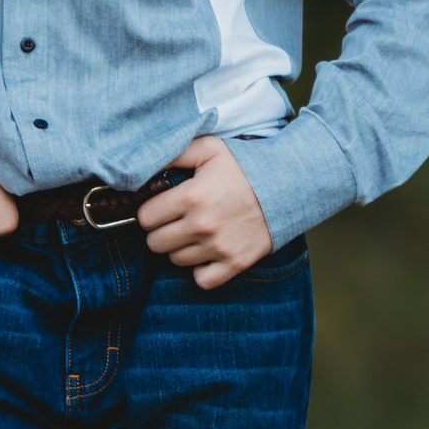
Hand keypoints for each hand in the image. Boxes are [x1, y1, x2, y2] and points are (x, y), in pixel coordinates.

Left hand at [136, 134, 274, 290]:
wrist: (287, 187)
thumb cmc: (244, 167)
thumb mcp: (208, 149)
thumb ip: (173, 153)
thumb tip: (141, 165)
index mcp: (191, 197)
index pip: (145, 218)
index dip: (151, 212)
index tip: (162, 207)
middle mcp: (202, 225)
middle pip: (155, 243)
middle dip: (161, 231)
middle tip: (176, 221)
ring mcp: (219, 247)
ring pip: (176, 260)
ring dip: (181, 248)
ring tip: (195, 233)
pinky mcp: (235, 263)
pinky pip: (202, 280)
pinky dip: (201, 270)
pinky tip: (206, 253)